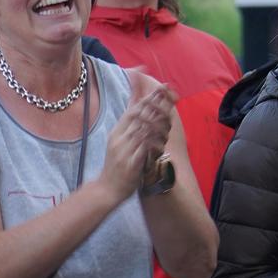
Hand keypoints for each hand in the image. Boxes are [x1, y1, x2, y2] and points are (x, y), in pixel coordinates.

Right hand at [100, 74, 175, 198]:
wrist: (107, 189)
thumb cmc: (115, 165)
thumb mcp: (118, 142)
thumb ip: (128, 125)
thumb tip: (135, 106)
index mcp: (116, 132)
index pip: (132, 110)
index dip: (146, 98)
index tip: (160, 88)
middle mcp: (119, 138)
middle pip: (138, 116)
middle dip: (153, 103)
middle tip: (167, 93)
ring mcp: (124, 150)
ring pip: (142, 129)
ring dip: (157, 119)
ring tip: (170, 112)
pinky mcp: (130, 163)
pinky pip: (144, 148)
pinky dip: (154, 140)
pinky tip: (164, 136)